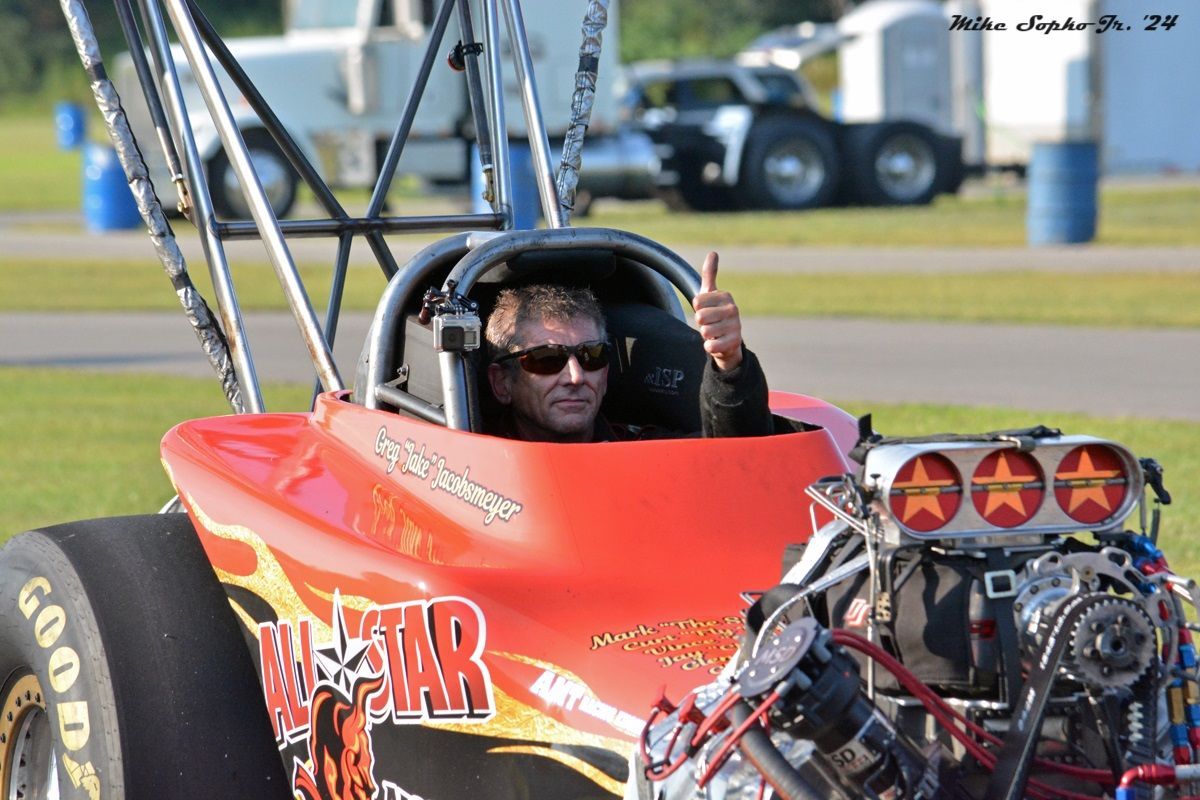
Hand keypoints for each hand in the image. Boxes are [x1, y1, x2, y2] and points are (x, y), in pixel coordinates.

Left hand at [692, 251, 742, 371]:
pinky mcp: (734, 342)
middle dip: (701, 323)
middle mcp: (733, 309)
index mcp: (725, 296)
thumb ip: (709, 274)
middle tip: (710, 324)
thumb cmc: (715, 315)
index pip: (696, 302)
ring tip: (715, 333)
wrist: (728, 341)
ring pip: (704, 331)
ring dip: (706, 336)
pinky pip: (710, 346)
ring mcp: (735, 326)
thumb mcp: (710, 294)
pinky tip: (718, 344)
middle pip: (700, 317)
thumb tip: (713, 252)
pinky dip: (710, 347)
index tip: (707, 311)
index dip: (697, 309)